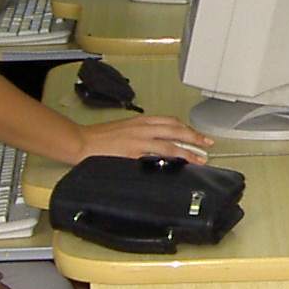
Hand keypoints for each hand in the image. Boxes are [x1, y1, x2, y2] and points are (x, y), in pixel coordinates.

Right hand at [78, 113, 215, 161]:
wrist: (81, 141)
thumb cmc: (98, 138)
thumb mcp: (124, 129)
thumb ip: (140, 134)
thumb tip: (155, 142)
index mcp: (140, 122)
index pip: (170, 121)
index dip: (186, 127)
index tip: (196, 134)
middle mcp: (142, 129)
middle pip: (175, 130)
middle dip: (194, 137)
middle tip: (207, 144)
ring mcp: (139, 142)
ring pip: (170, 145)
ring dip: (188, 152)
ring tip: (199, 159)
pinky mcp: (133, 154)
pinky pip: (156, 158)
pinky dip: (169, 161)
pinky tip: (178, 166)